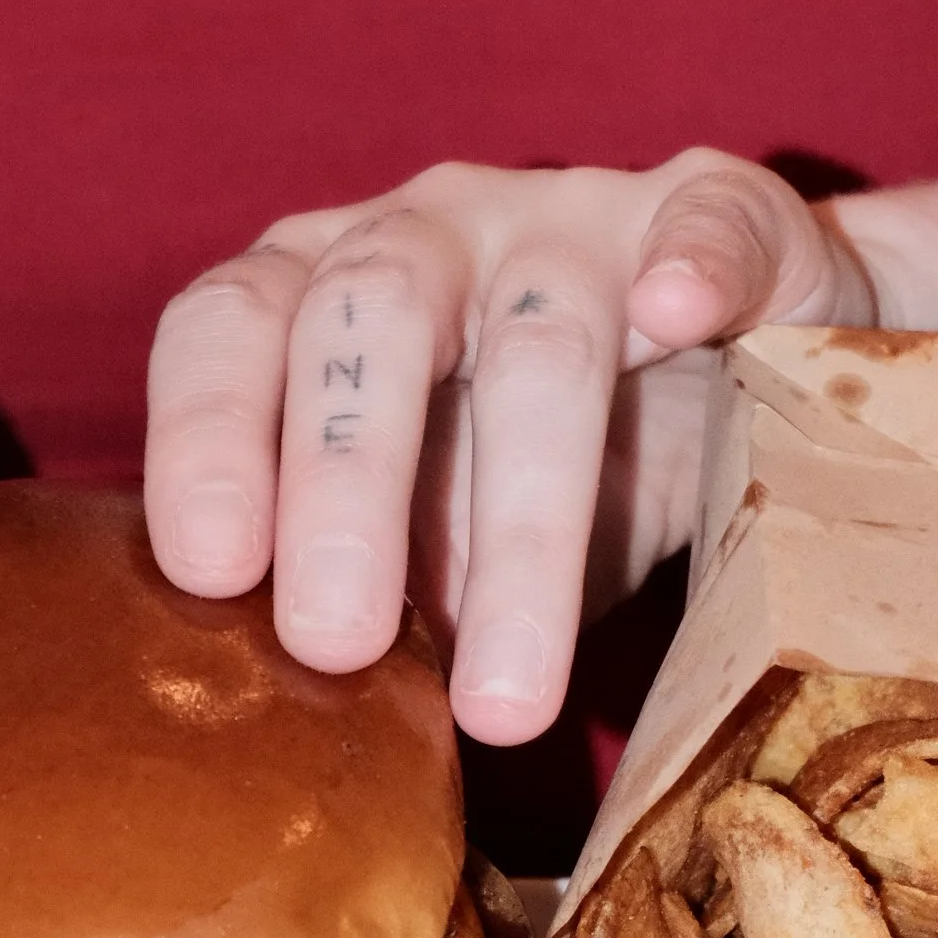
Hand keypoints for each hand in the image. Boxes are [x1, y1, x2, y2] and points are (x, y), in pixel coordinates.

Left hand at [146, 155, 870, 743]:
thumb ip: (375, 587)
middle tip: (334, 645)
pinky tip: (680, 314)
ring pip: (546, 339)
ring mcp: (574, 217)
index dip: (208, 439)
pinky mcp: (712, 213)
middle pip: (371, 318)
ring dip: (526, 516)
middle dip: (347, 484)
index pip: (231, 326)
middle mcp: (432, 230)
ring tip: (512, 696)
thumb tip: (312, 724)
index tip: (211, 573)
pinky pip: (711, 215)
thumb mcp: (430, 536)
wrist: (729, 377)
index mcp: (320, 289)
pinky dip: (700, 260)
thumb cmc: (525, 474)